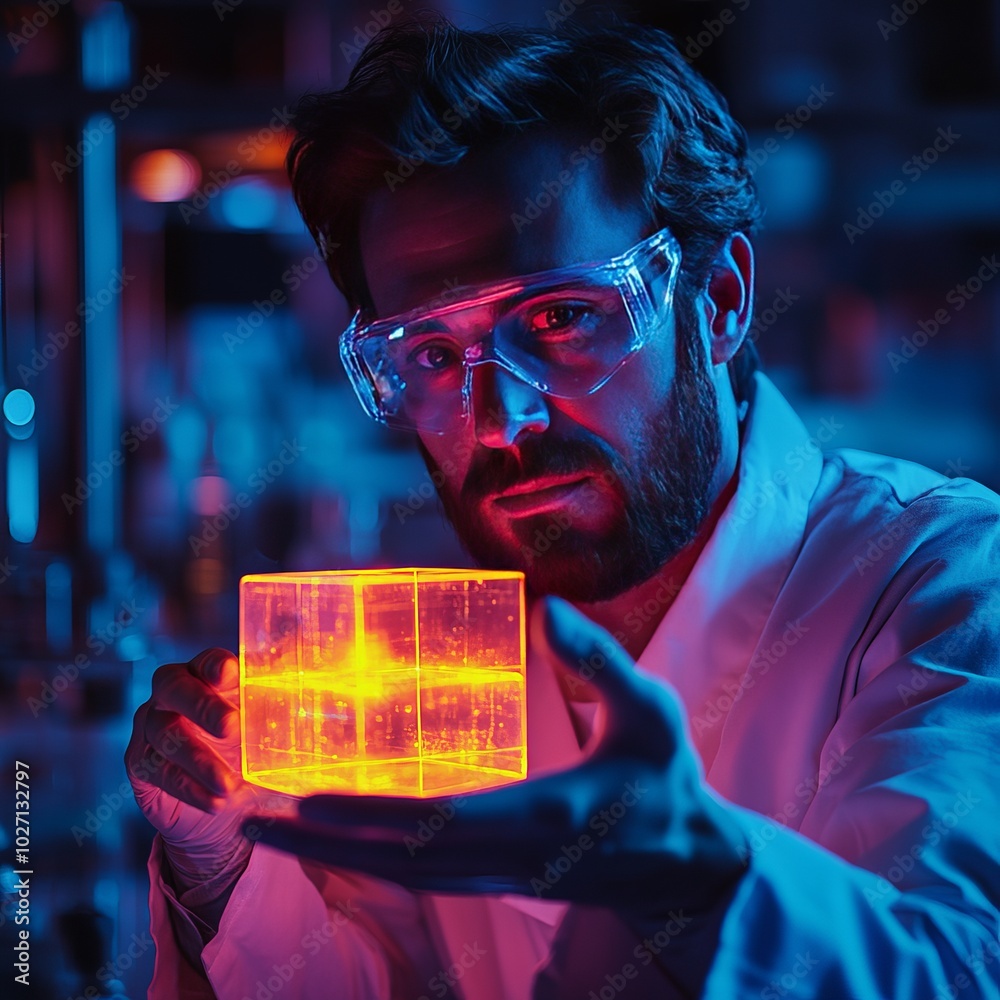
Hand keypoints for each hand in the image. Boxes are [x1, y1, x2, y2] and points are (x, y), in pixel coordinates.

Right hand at [125, 649, 272, 893]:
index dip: (215, 664)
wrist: (221, 804)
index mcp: (209, 675)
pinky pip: (157, 771)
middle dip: (201, 705)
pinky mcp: (141, 763)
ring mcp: (152, 726)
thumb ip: (289, 707)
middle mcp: (174, 693)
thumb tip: (332, 686)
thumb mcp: (272, 730)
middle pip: (173, 685)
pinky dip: (189, 788)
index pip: (207, 659)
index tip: (230, 672)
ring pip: (165, 733)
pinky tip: (215, 802)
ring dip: (199, 760)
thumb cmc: (251, 752)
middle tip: (231, 727)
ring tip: (230, 785)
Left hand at [245, 598, 748, 917]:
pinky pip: (420, 876)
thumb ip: (598, 660)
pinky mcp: (499, 883)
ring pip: (401, 876)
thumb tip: (546, 608)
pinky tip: (334, 839)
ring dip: (333, 856)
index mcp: (545, 813)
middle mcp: (510, 859)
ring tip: (270, 830)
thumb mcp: (650, 708)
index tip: (303, 801)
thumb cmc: (668, 778)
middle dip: (319, 843)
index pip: (439, 820)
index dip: (366, 815)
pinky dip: (368, 860)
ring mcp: (501, 879)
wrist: (690, 862)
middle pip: (398, 860)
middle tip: (247, 821)